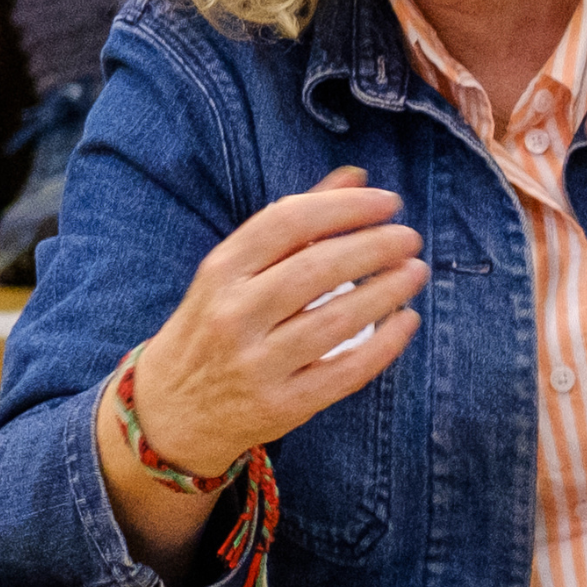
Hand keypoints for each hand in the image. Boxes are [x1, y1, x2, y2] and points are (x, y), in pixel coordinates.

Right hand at [120, 167, 428, 480]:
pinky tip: (407, 320)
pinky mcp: (281, 405)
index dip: (345, 207)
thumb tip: (356, 176)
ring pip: (336, 321)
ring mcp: (257, 364)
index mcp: (221, 271)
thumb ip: (294, 221)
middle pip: (317, 269)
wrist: (169, 410)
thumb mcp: (235, 270)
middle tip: (410, 238)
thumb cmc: (214, 325)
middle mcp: (234, 315)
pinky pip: (345, 372)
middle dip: (374, 247)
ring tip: (416, 271)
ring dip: (387, 291)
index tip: (389, 201)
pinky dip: (385, 344)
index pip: (288, 222)